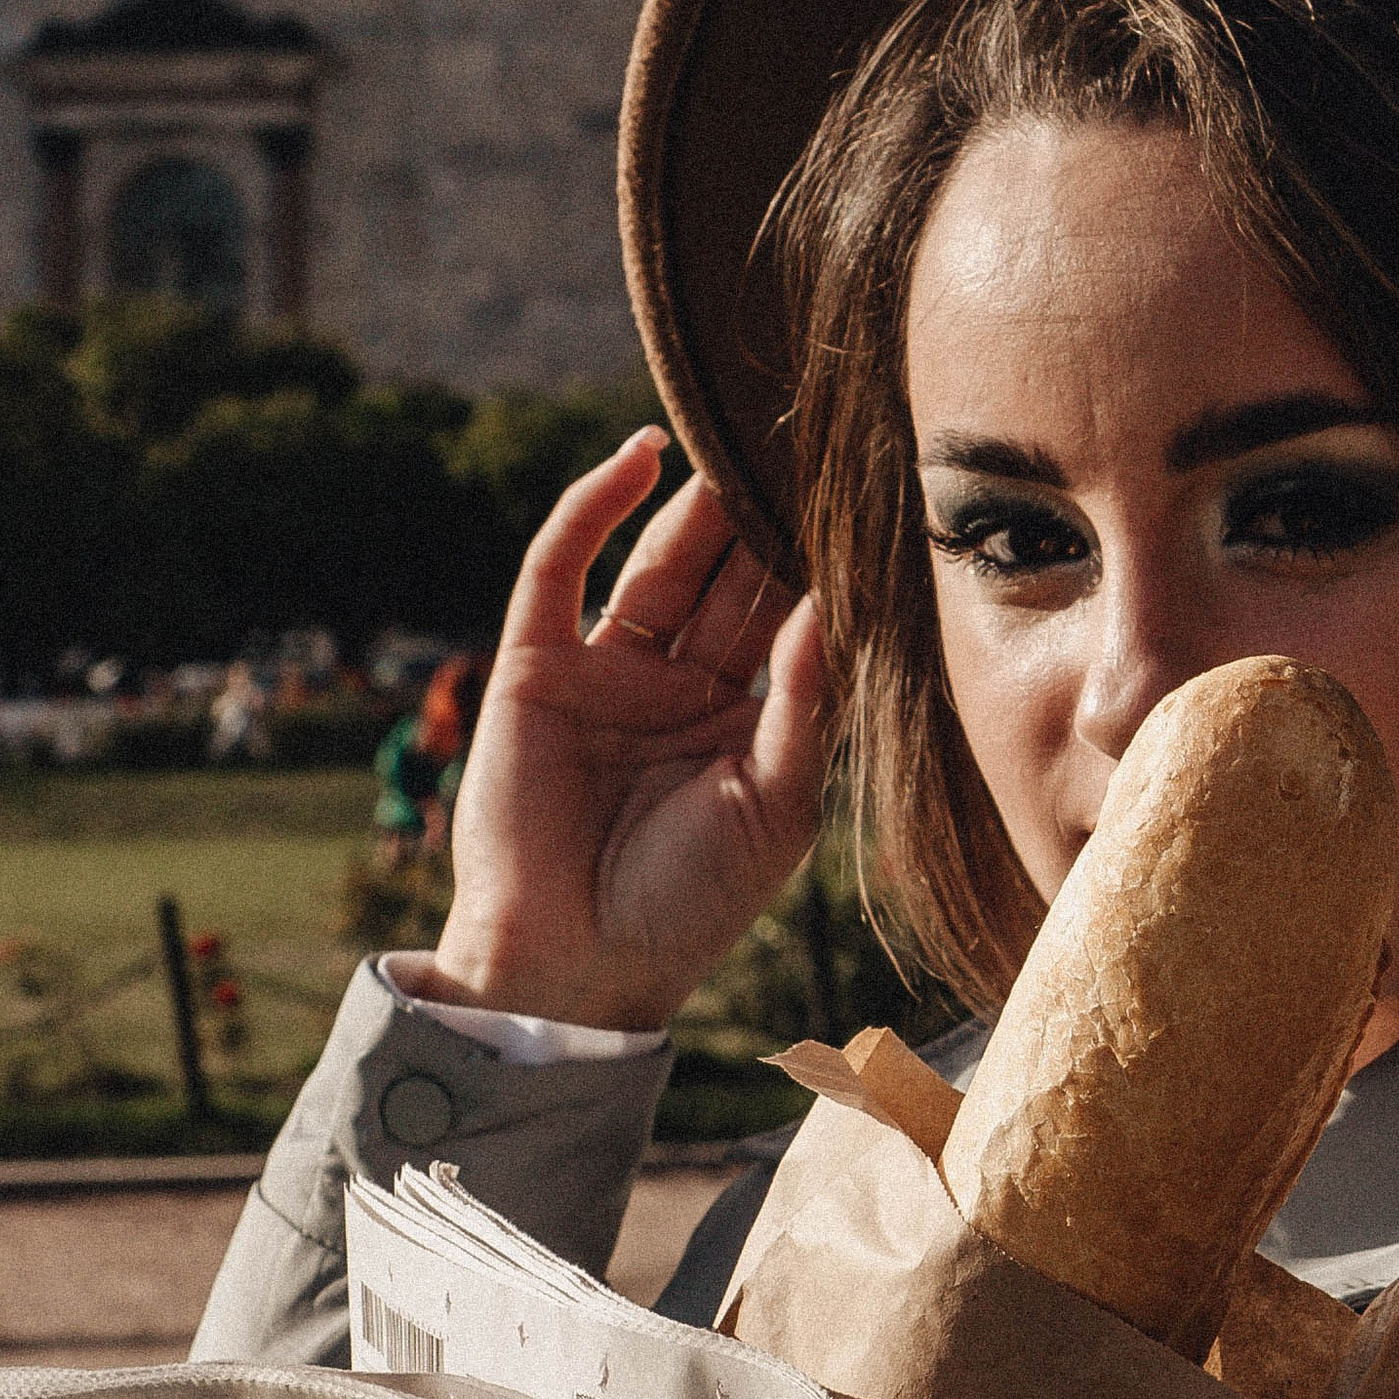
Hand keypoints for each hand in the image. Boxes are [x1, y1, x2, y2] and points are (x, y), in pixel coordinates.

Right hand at [433, 432, 833, 1031]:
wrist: (574, 963)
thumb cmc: (689, 905)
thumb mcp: (775, 808)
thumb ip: (803, 706)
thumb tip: (833, 607)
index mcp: (744, 721)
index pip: (787, 618)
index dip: (818, 561)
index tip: (863, 495)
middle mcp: (679, 686)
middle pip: (729, 578)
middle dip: (763, 517)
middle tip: (804, 440)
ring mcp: (606, 671)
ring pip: (660, 563)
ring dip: (697, 502)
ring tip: (738, 434)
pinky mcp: (535, 663)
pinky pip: (563, 567)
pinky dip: (596, 506)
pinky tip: (640, 458)